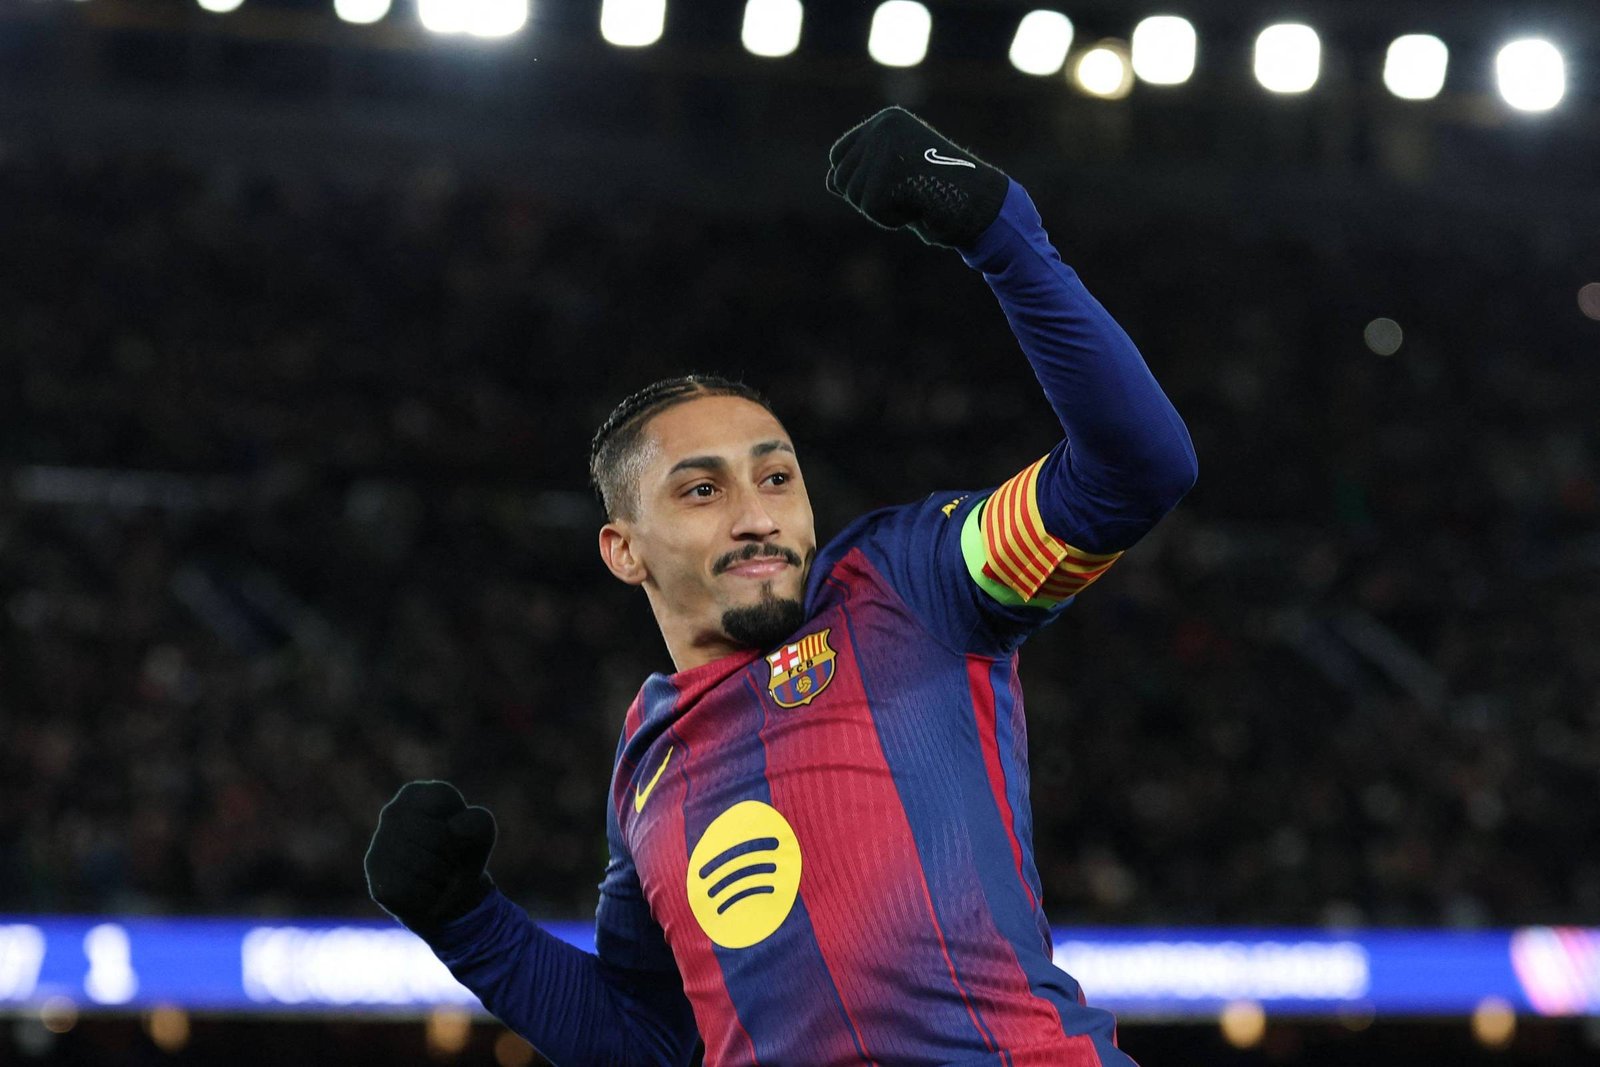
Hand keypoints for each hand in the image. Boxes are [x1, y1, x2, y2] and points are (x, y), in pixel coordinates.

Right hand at [364, 780, 496, 934]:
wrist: (447, 896)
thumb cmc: (462, 853)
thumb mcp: (481, 833)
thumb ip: (478, 823)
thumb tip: (454, 831)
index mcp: (416, 794)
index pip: (444, 801)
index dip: (461, 825)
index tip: (457, 835)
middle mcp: (392, 813)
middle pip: (437, 837)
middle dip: (453, 857)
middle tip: (449, 862)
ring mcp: (379, 845)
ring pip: (423, 866)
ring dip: (442, 879)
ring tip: (438, 877)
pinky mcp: (375, 877)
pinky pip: (410, 890)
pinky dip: (428, 897)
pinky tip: (424, 891)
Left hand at [825, 106, 1008, 247]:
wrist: (980, 203)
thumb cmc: (940, 191)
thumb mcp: (895, 178)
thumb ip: (862, 174)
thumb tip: (830, 181)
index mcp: (886, 121)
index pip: (839, 155)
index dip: (857, 181)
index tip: (888, 188)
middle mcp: (882, 128)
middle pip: (842, 178)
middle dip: (868, 197)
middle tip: (906, 194)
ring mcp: (885, 149)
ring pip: (854, 196)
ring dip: (882, 209)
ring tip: (915, 198)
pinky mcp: (888, 175)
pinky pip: (872, 211)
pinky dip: (892, 219)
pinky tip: (918, 206)